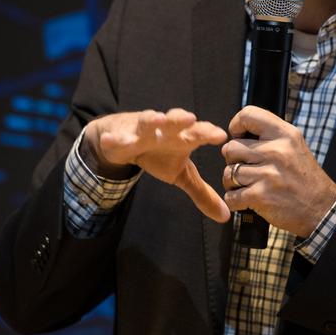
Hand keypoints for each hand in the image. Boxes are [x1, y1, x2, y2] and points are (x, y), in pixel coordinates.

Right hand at [83, 109, 229, 222]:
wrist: (125, 140)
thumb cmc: (160, 154)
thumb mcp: (182, 175)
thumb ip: (202, 193)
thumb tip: (225, 216)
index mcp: (182, 138)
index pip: (198, 133)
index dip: (209, 133)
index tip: (221, 136)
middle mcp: (164, 130)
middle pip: (175, 121)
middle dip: (182, 119)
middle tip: (191, 119)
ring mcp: (141, 130)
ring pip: (147, 121)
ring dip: (152, 119)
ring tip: (158, 118)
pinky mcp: (120, 136)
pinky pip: (116, 138)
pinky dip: (113, 139)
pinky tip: (110, 140)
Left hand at [221, 106, 335, 238]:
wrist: (321, 208)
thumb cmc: (304, 178)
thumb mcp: (294, 145)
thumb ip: (269, 135)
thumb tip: (238, 132)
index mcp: (285, 134)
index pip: (248, 115)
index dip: (237, 126)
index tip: (239, 136)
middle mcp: (276, 151)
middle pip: (231, 147)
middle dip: (233, 160)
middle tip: (247, 167)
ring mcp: (267, 174)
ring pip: (228, 172)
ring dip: (233, 182)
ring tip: (247, 184)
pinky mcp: (260, 196)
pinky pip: (231, 196)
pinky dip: (235, 200)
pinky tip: (247, 199)